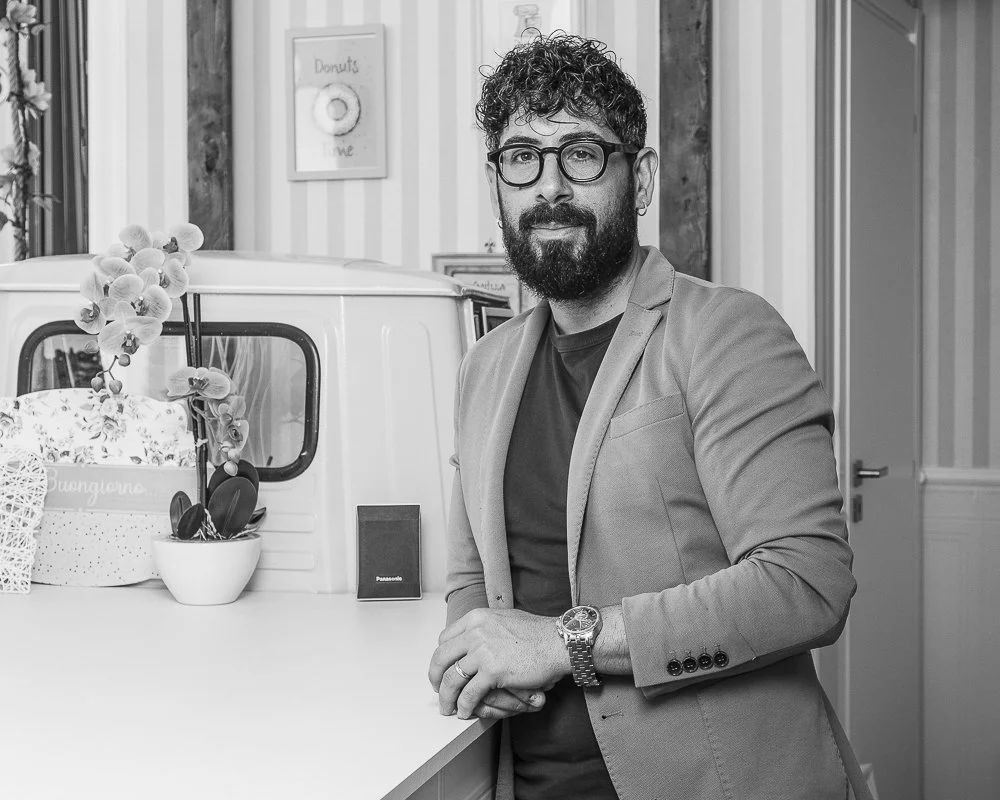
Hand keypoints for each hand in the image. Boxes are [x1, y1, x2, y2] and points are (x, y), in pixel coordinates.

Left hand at [428, 608, 567, 718]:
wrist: (557, 641)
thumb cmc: (537, 633)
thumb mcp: (503, 618)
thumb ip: (484, 628)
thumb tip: (472, 640)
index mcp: (476, 618)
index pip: (444, 639)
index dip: (440, 658)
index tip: (442, 669)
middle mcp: (475, 632)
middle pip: (441, 658)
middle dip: (435, 678)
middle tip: (437, 690)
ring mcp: (482, 651)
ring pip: (451, 679)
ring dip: (447, 697)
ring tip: (448, 707)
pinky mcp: (492, 671)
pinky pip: (469, 693)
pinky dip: (464, 706)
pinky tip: (466, 712)